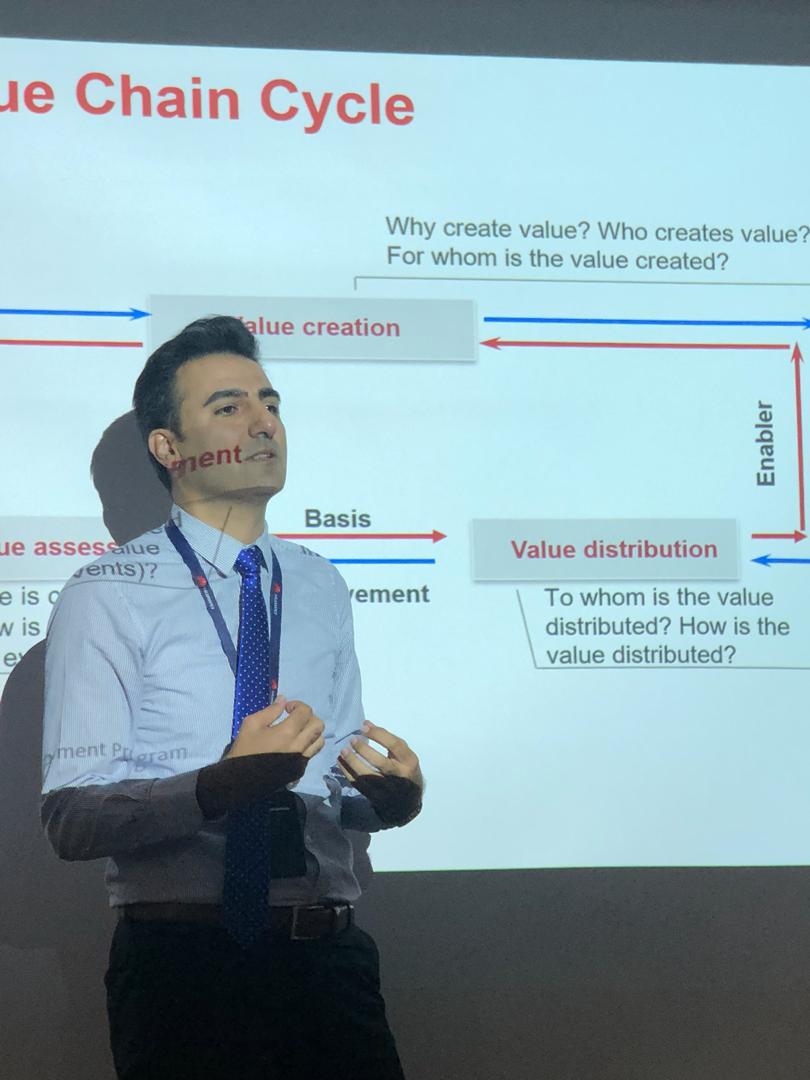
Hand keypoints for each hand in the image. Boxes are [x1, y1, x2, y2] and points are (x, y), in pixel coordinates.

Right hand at [196, 695, 324, 818]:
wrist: (240, 779)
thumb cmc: (245, 750)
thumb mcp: (252, 724)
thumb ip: (270, 710)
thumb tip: (283, 700)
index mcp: (287, 733)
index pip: (306, 712)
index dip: (298, 705)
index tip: (286, 708)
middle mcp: (299, 746)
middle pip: (319, 725)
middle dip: (308, 717)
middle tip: (294, 718)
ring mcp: (301, 760)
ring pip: (319, 741)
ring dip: (311, 732)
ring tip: (297, 731)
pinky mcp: (299, 770)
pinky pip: (311, 753)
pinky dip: (307, 745)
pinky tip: (292, 744)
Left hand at [337, 722, 423, 826]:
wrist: (408, 801)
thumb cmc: (405, 770)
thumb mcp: (404, 755)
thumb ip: (387, 739)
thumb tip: (366, 724)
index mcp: (409, 761)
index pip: (395, 745)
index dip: (378, 734)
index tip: (364, 727)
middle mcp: (399, 775)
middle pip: (380, 762)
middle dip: (364, 750)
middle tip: (352, 740)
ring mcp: (387, 789)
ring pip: (367, 776)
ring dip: (353, 762)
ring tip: (343, 751)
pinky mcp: (375, 797)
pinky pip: (359, 784)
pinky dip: (347, 773)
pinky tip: (341, 762)